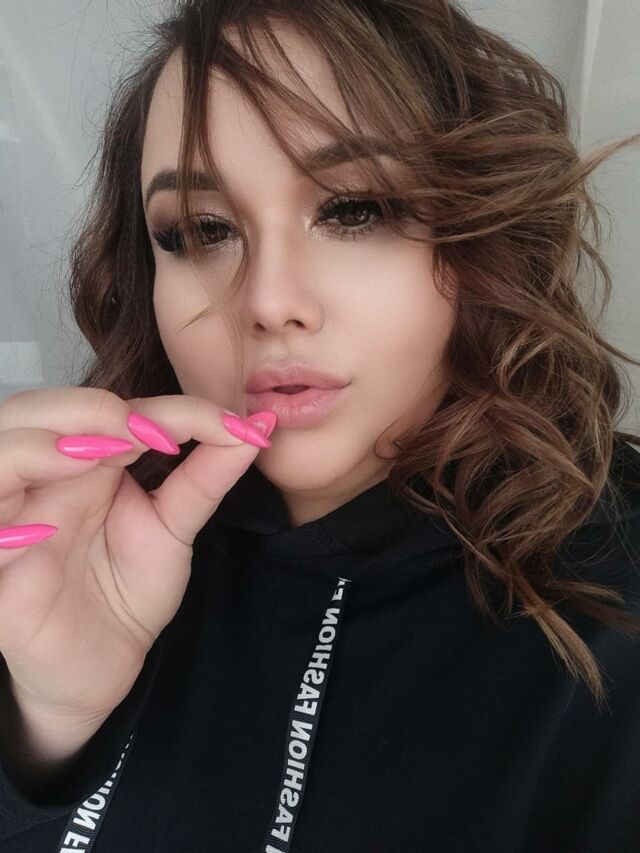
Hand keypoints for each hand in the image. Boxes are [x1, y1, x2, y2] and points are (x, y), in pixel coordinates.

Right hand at [0, 387, 272, 725]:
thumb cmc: (126, 592)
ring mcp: (7, 524)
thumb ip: (203, 477)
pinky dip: (1, 522)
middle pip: (29, 412)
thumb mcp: (172, 529)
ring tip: (92, 459)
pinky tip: (38, 533)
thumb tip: (255, 425)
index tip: (225, 425)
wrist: (101, 667)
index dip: (163, 408)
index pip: (104, 409)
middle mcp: (39, 483)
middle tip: (141, 435)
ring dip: (36, 448)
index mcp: (82, 463)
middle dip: (85, 411)